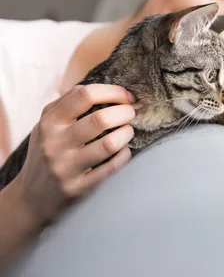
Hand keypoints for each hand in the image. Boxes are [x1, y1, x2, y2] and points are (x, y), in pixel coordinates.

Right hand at [14, 84, 135, 222]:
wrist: (30, 198)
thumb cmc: (48, 152)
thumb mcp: (48, 124)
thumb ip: (69, 102)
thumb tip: (104, 87)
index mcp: (49, 122)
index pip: (84, 95)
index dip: (113, 91)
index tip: (127, 96)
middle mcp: (55, 144)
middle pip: (100, 119)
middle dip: (125, 112)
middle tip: (131, 114)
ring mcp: (66, 168)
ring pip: (109, 144)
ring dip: (127, 133)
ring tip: (128, 131)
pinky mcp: (78, 189)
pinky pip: (112, 168)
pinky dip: (124, 155)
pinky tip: (123, 151)